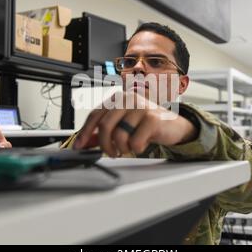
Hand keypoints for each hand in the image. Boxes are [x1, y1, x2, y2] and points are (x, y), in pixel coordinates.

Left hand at [73, 92, 197, 156]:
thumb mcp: (123, 125)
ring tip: (129, 148)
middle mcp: (127, 98)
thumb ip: (104, 132)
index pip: (95, 115)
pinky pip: (135, 141)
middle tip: (111, 153)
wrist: (173, 125)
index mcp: (117, 98)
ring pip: (119, 135)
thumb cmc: (146, 124)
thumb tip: (85, 143)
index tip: (78, 147)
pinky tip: (141, 144)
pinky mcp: (152, 118)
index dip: (85, 133)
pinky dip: (136, 148)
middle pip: (104, 126)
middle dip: (104, 145)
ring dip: (122, 148)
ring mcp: (140, 107)